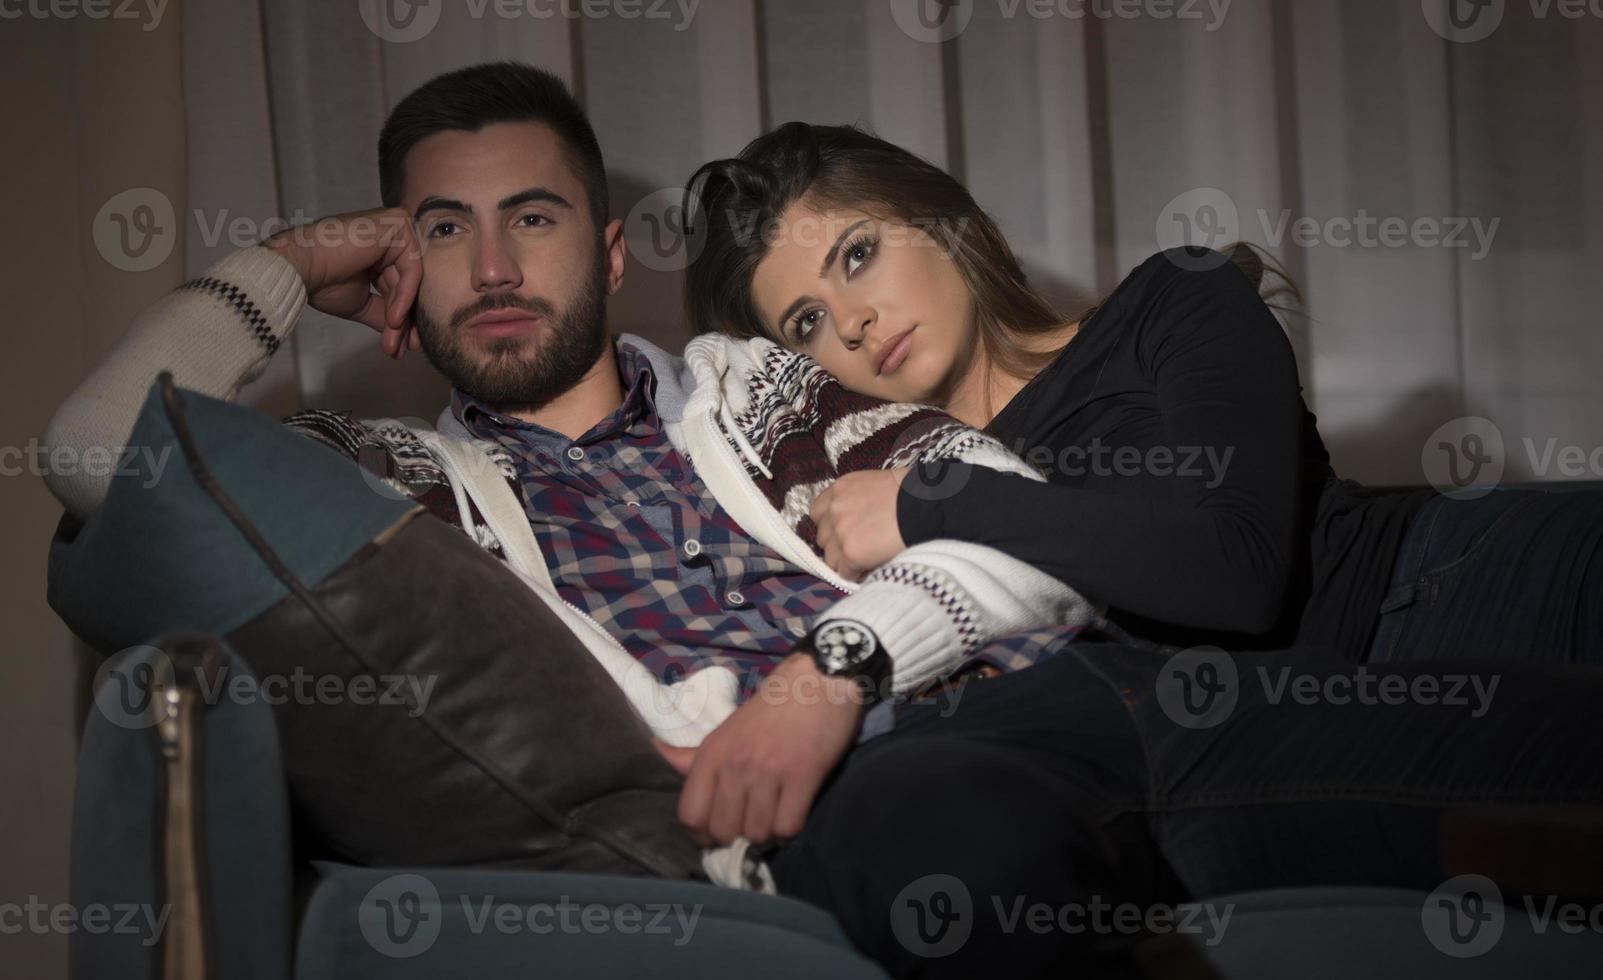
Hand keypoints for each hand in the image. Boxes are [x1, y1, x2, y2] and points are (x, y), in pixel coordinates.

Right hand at [262, 208, 423, 358]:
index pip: (399, 286)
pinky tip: (393, 319)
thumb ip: (386, 314)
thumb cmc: (322, 281)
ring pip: (411, 281)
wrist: (300, 267)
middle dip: (403, 321)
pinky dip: (405, 297)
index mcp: (379, 251)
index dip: (400, 318)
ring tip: (393, 341)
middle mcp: (390, 236)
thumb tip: (403, 340)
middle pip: (406, 285)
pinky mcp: (398, 224)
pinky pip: (412, 268)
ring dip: (403, 316)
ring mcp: (396, 227)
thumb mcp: (362, 303)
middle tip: (402, 349)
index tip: (400, 348)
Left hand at [653, 654, 865, 846]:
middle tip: (751, 824)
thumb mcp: (725, 729)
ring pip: (757, 834)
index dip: (702, 834)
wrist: (817, 681)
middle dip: (737, 837)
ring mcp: (768, 771)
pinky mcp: (803, 775)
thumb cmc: (771, 709)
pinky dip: (790, 828)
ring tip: (774, 816)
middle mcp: (735, 764)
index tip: (718, 832)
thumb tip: (658, 751)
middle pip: (723, 831)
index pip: (690, 815)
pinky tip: (793, 811)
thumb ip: (692, 754)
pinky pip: (788, 826)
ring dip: (767, 834)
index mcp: (712, 754)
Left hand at [809, 468, 910, 581]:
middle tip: (861, 549)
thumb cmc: (914, 494)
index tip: (847, 533)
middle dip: (838, 546)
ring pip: (831, 559)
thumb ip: (860, 502)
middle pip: (823, 538)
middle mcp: (835, 508)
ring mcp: (840, 531)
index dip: (831, 526)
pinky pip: (845, 574)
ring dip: (845, 563)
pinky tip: (872, 569)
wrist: (927, 506)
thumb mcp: (879, 486)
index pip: (818, 513)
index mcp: (841, 488)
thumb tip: (861, 522)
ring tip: (868, 561)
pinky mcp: (851, 552)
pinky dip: (856, 575)